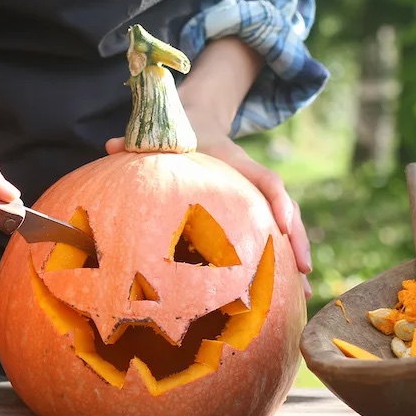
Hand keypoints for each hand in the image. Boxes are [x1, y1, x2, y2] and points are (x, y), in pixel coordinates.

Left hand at [105, 36, 311, 297]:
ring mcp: (256, 195)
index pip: (263, 179)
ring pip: (286, 226)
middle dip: (297, 240)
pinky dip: (282, 261)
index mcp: (234, 162)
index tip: (283, 225)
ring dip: (296, 258)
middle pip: (284, 209)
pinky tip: (286, 294)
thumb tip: (110, 146)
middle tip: (304, 271)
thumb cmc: (179, 135)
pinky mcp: (254, 209)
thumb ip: (138, 142)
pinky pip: (273, 236)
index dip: (274, 200)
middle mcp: (251, 179)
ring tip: (303, 296)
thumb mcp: (161, 136)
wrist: (199, 118)